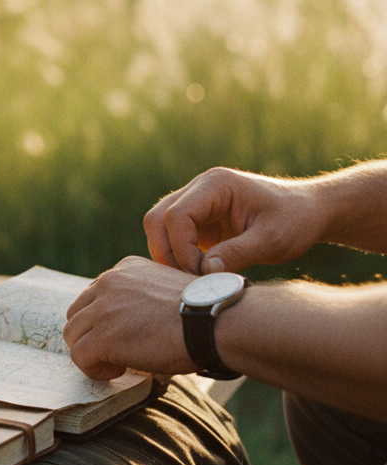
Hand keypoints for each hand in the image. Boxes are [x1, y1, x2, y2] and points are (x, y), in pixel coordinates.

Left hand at [63, 257, 195, 380]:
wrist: (216, 322)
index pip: (95, 295)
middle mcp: (109, 282)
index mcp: (125, 269)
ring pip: (74, 335)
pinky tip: (118, 371)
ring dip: (91, 353)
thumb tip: (130, 324)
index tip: (124, 335)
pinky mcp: (103, 335)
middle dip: (91, 335)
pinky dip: (94, 369)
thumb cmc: (203, 313)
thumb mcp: (167, 290)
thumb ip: (142, 297)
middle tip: (116, 352)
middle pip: (77, 314)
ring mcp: (103, 308)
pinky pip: (80, 356)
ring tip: (119, 363)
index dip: (104, 320)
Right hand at [144, 167, 318, 274]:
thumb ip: (238, 254)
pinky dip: (178, 258)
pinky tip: (199, 274)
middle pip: (156, 219)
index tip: (202, 274)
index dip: (181, 249)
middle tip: (189, 280)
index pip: (176, 216)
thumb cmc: (295, 220)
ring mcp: (195, 203)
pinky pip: (172, 238)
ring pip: (158, 228)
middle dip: (166, 253)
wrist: (308, 212)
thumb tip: (204, 272)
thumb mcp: (273, 240)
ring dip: (169, 256)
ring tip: (195, 279)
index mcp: (216, 185)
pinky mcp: (197, 221)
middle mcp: (199, 189)